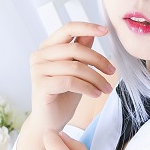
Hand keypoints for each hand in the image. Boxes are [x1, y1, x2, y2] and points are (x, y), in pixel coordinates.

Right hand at [28, 21, 116, 135]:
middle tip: (112, 72)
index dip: (87, 27)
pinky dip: (87, 88)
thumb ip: (80, 51)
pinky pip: (70, 81)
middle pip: (76, 49)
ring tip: (106, 89)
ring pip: (75, 67)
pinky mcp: (41, 85)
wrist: (51, 122)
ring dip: (96, 78)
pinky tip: (96, 94)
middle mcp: (39, 56)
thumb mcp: (77, 70)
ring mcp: (38, 70)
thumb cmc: (64, 96)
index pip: (68, 29)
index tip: (106, 30)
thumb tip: (92, 33)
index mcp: (47, 47)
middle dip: (99, 60)